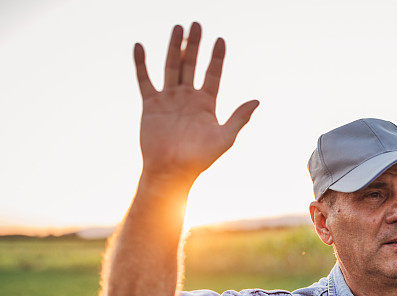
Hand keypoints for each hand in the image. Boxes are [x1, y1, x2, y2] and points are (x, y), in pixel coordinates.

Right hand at [133, 22, 259, 187]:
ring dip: (173, 47)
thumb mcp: (224, 138)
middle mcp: (188, 97)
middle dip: (194, 44)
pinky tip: (139, 46)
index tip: (220, 40)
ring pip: (171, 66)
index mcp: (206, 103)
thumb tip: (257, 100)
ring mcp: (169, 99)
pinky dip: (141, 63)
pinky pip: (144, 79)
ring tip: (178, 27)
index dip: (217, 57)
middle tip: (197, 23)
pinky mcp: (150, 104)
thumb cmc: (199, 159)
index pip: (213, 74)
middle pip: (191, 64)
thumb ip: (239, 118)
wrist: (171, 171)